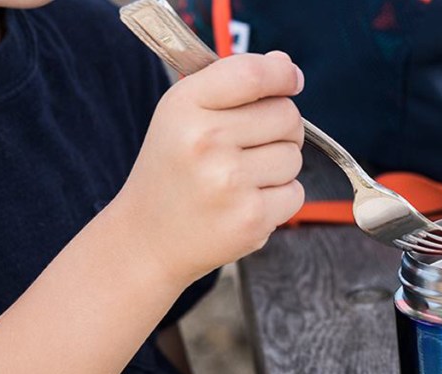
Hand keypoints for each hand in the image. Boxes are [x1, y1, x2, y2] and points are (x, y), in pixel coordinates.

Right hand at [117, 51, 305, 286]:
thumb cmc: (173, 169)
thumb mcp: (182, 114)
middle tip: (251, 144)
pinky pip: (295, 193)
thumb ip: (232, 84)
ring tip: (241, 179)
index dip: (282, 74)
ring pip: (293, 157)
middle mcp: (206, 141)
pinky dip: (279, 199)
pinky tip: (245, 203)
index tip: (290, 80)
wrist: (147, 238)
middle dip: (280, 127)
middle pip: (286, 116)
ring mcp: (230, 182)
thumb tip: (286, 66)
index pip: (253, 74)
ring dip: (278, 167)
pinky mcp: (250, 218)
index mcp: (186, 106)